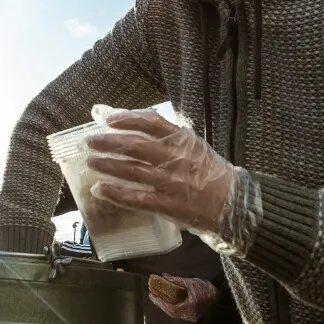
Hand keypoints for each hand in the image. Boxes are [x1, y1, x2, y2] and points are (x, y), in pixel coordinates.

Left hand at [84, 109, 235, 233]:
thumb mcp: (193, 146)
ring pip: (132, 170)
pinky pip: (137, 198)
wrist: (234, 202)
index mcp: (182, 140)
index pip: (150, 122)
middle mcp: (175, 158)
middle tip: (89, 142)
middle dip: (109, 142)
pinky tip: (100, 190)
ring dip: (107, 165)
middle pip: (135, 146)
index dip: (126, 118)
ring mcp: (171, 182)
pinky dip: (116, 193)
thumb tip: (135, 123)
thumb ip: (167, 135)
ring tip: (90, 163)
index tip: (107, 119)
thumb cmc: (209, 171)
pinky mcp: (168, 205)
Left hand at [148, 274, 218, 321]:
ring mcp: (190, 317)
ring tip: (160, 296)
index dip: (158, 300)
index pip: (167, 306)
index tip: (151, 294)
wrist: (224, 301)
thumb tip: (164, 276)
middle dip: (160, 302)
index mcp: (185, 308)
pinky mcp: (194, 316)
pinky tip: (171, 300)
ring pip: (174, 312)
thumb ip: (177, 280)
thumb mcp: (191, 283)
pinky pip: (179, 312)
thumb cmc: (208, 291)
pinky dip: (173, 305)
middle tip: (153, 294)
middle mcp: (186, 315)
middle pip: (169, 311)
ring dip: (166, 304)